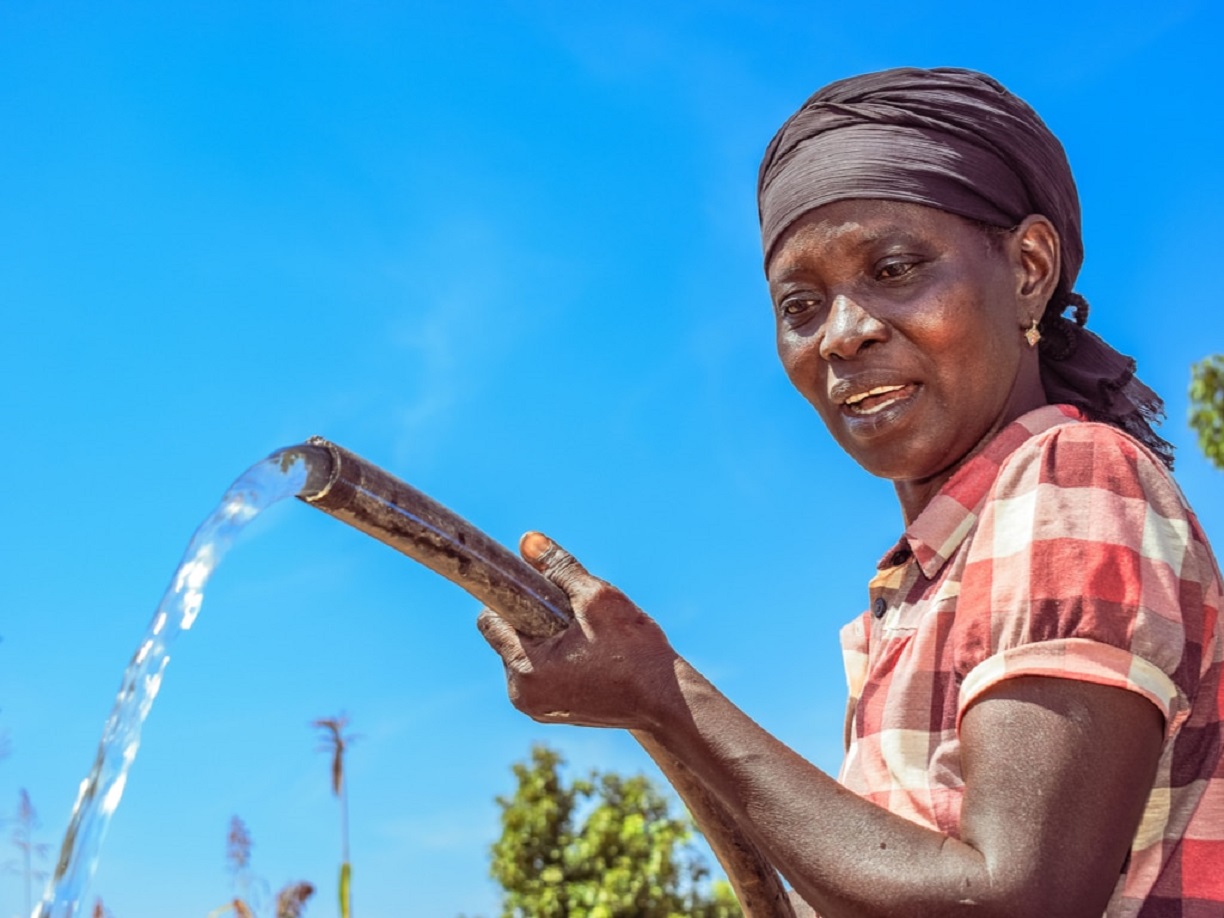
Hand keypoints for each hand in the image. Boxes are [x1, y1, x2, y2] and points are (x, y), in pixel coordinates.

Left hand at [476, 532, 679, 730]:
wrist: (666, 700)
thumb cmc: (635, 652)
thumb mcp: (598, 599)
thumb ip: (559, 567)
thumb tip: (529, 541)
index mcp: (526, 670)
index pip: (490, 621)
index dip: (512, 598)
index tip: (538, 590)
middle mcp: (523, 695)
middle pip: (509, 638)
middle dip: (535, 620)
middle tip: (574, 617)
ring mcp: (538, 708)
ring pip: (527, 655)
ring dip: (548, 639)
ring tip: (588, 639)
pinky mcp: (553, 712)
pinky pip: (543, 673)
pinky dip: (559, 658)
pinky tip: (590, 655)